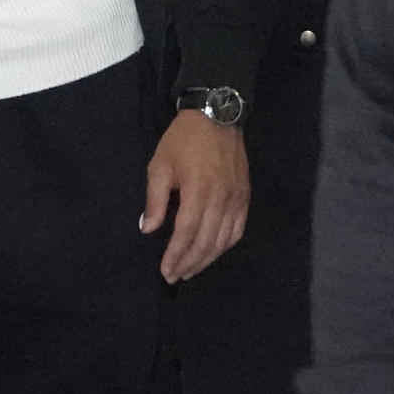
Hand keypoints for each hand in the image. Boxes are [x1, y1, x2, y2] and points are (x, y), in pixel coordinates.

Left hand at [141, 110, 248, 283]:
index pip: (187, 233)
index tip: (165, 271)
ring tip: (190, 270)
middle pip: (206, 242)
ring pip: (223, 241)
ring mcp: (236, 199)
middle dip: (189, 263)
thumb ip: (155, 199)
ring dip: (207, 260)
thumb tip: (148, 229)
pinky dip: (225, 246)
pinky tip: (213, 253)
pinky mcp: (245, 197)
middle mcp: (221, 199)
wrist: (217, 115)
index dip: (176, 255)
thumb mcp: (160, 164)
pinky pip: (238, 230)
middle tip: (175, 277)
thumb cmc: (183, 139)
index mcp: (198, 190)